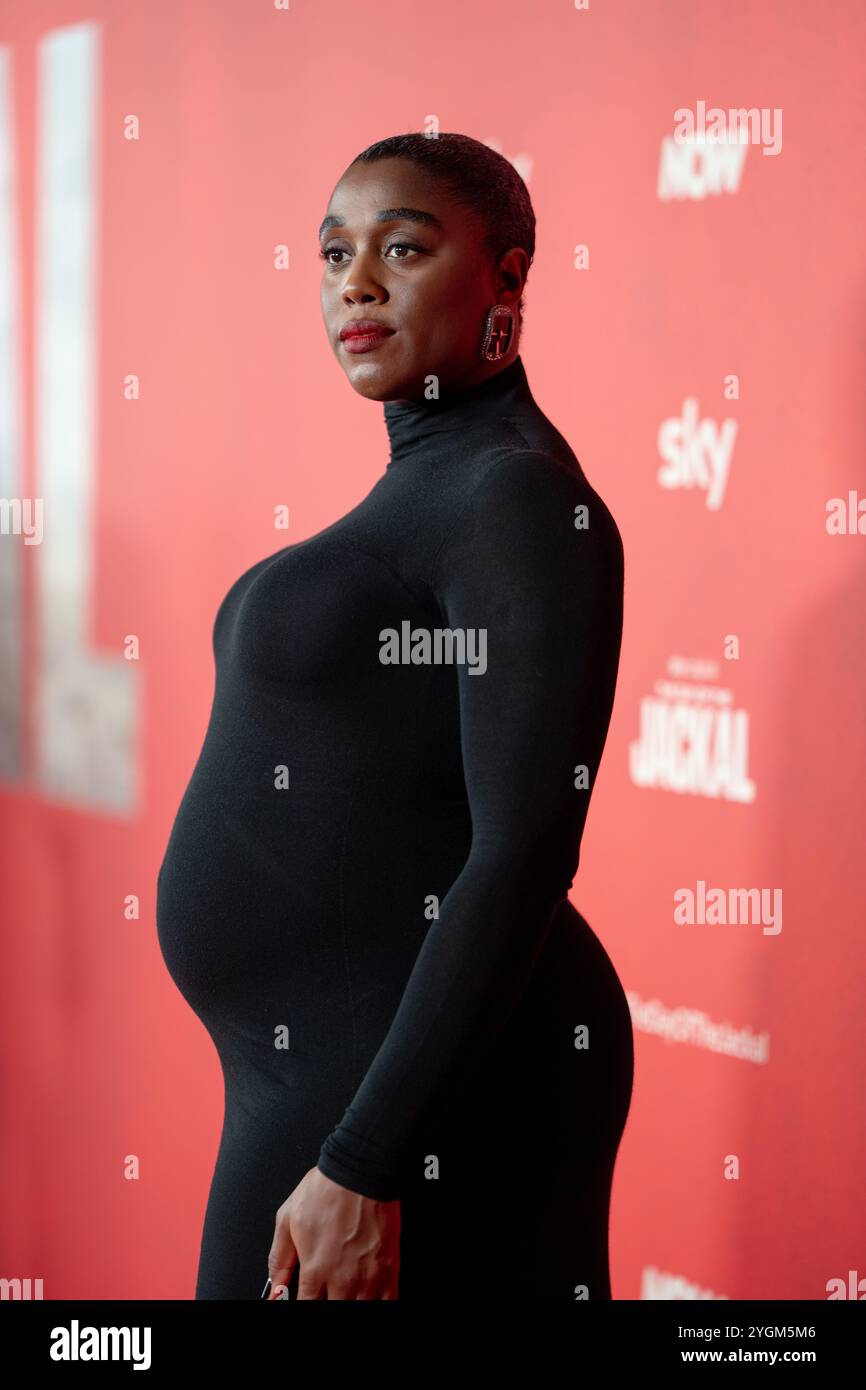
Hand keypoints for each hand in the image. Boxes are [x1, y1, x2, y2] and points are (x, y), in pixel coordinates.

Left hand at [265, 1166, 400, 1298]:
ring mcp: (368, 1277)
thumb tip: (274, 1288)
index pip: (305, 1308)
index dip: (302, 1307)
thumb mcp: (287, 1220)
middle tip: (327, 1292)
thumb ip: (279, 1260)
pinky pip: (389, 1301)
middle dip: (328, 1303)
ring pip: (360, 1309)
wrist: (360, 1171)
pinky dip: (379, 1303)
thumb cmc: (327, 1189)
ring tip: (345, 1293)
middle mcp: (342, 1279)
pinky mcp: (389, 1269)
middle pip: (334, 1311)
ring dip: (351, 1303)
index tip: (305, 1298)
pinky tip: (370, 1298)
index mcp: (315, 1269)